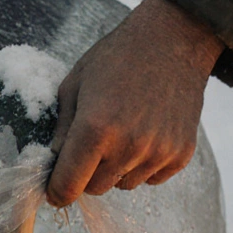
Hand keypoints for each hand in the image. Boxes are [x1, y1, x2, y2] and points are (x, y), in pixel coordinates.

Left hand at [46, 0, 224, 207]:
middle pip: (95, 189)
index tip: (54, 188)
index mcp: (95, 128)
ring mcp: (158, 153)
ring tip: (123, 129)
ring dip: (116, 168)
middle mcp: (128, 147)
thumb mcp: (75, 85)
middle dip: (87, 173)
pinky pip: (151, 178)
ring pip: (123, 184)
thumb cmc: (117, 57)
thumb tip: (52, 163)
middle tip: (92, 142)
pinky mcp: (180, 155)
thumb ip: (60, 130)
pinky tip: (145, 131)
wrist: (173, 40)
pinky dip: (143, 164)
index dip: (56, 192)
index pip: (68, 187)